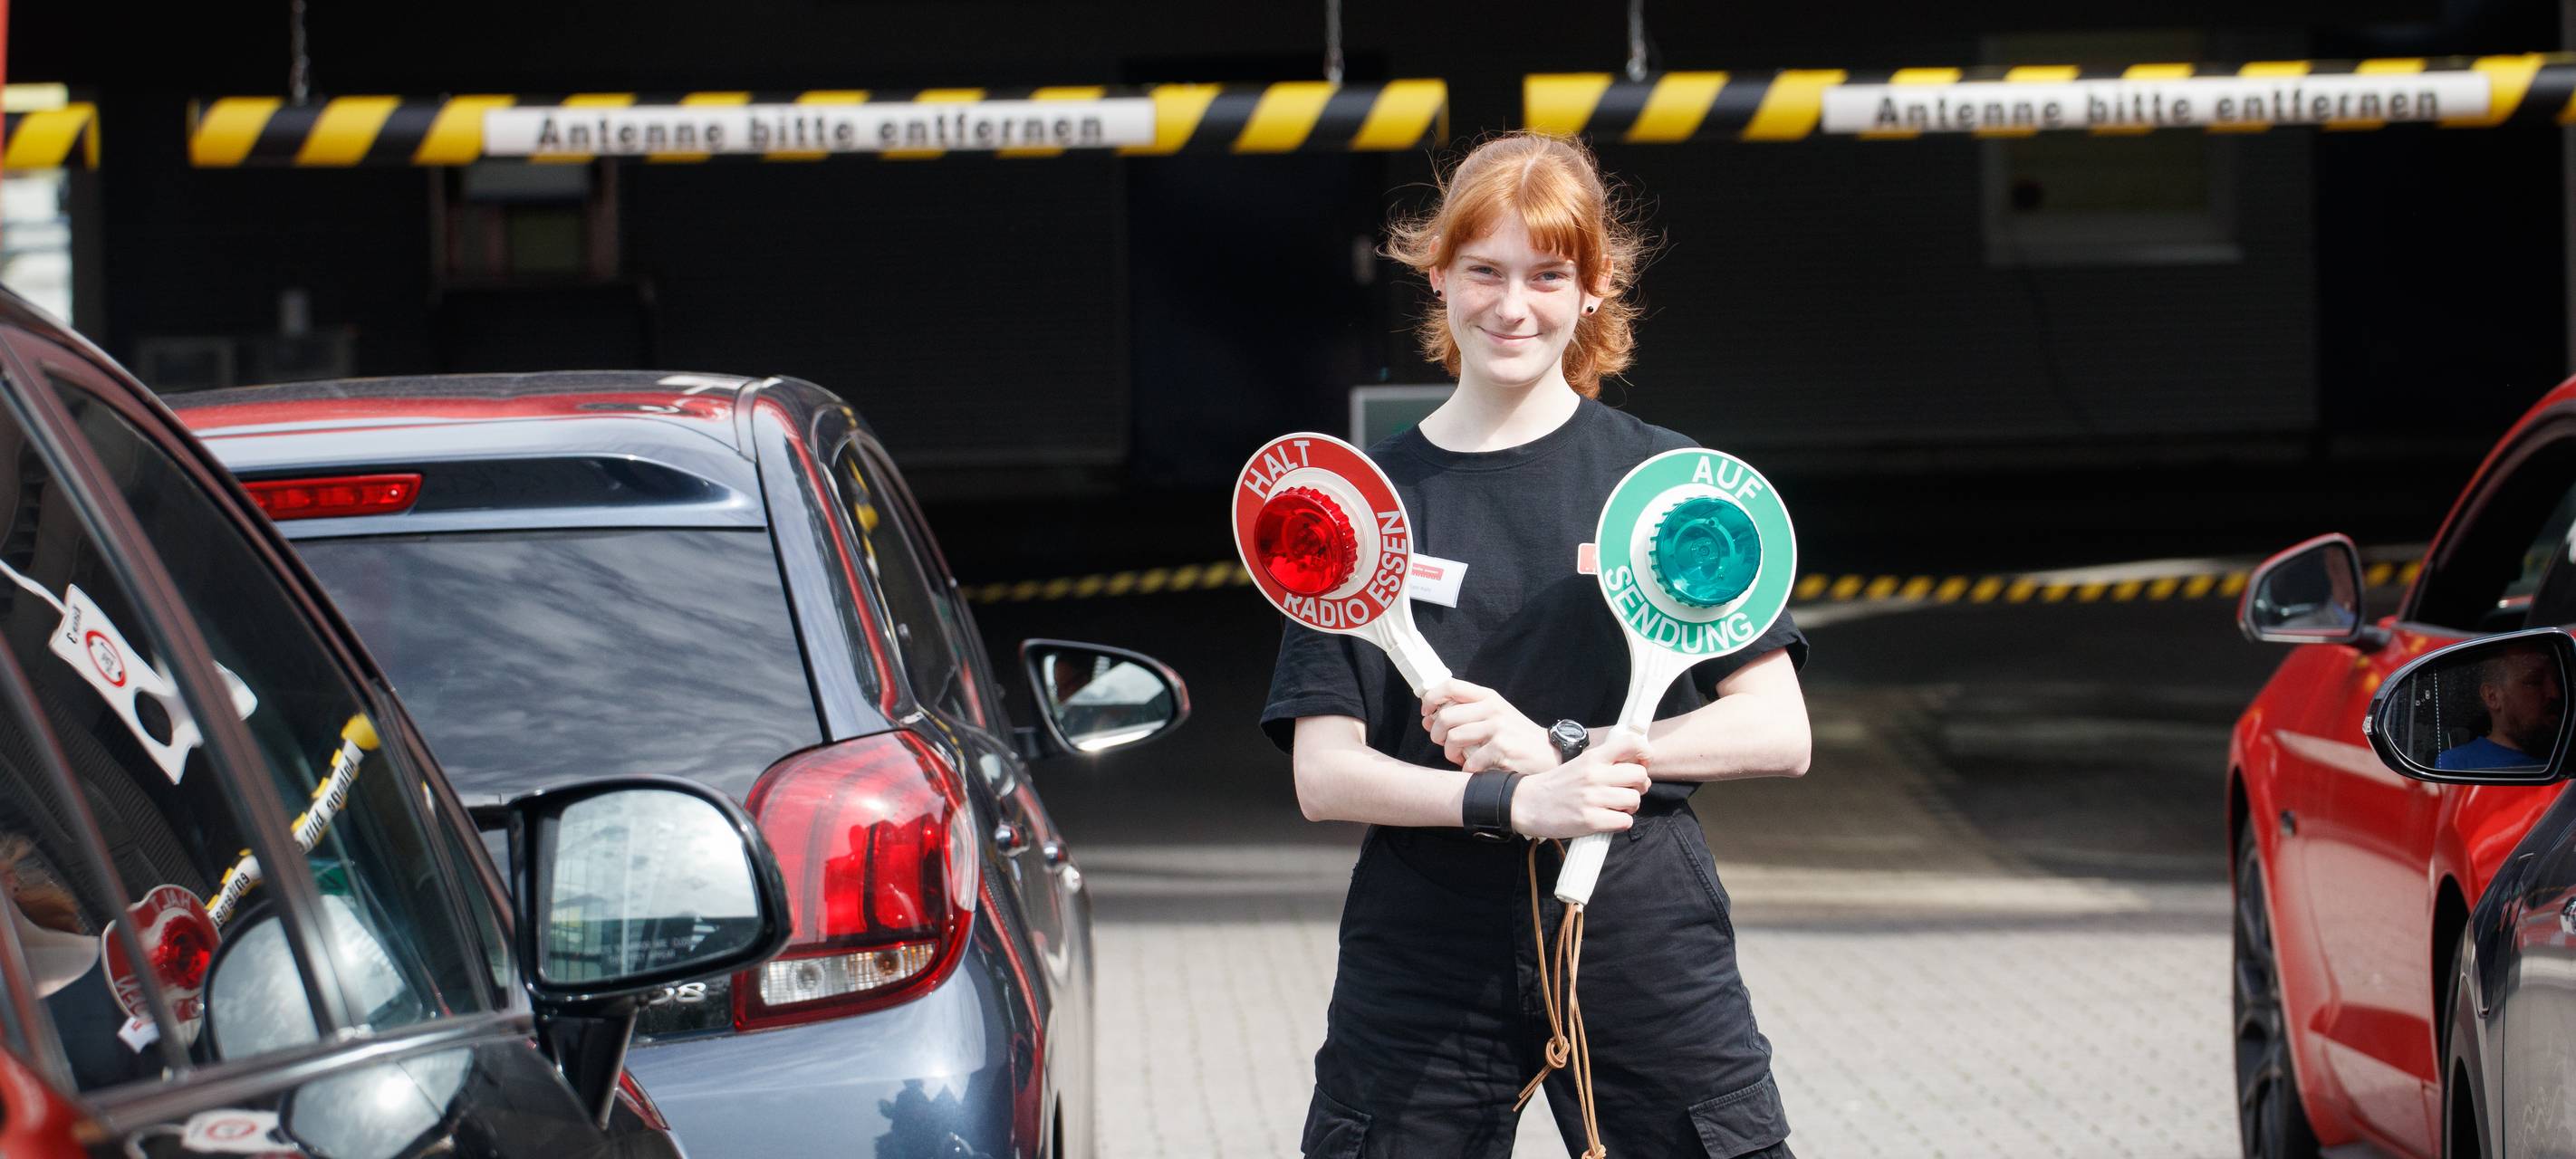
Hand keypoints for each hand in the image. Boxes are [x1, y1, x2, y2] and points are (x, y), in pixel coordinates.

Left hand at [1421, 679, 1555, 772]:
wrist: (1549, 753)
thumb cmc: (1516, 736)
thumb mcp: (1495, 714)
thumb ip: (1467, 711)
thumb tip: (1430, 717)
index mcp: (1488, 696)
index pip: (1450, 686)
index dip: (1431, 699)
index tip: (1427, 714)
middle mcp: (1492, 708)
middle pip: (1445, 717)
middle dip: (1436, 735)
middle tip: (1443, 743)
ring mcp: (1498, 727)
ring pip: (1453, 739)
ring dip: (1451, 753)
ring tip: (1460, 757)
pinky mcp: (1502, 748)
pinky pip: (1469, 761)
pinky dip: (1468, 769)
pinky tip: (1477, 768)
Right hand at [1508, 730, 1650, 838]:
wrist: (1528, 804)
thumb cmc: (1557, 785)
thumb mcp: (1580, 764)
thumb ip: (1605, 761)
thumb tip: (1637, 763)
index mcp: (1592, 758)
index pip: (1631, 745)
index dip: (1645, 752)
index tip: (1644, 761)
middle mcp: (1594, 775)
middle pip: (1640, 775)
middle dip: (1639, 785)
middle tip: (1628, 790)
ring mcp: (1593, 799)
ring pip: (1635, 800)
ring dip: (1630, 806)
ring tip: (1616, 806)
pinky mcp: (1591, 821)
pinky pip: (1625, 821)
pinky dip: (1621, 822)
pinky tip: (1609, 819)